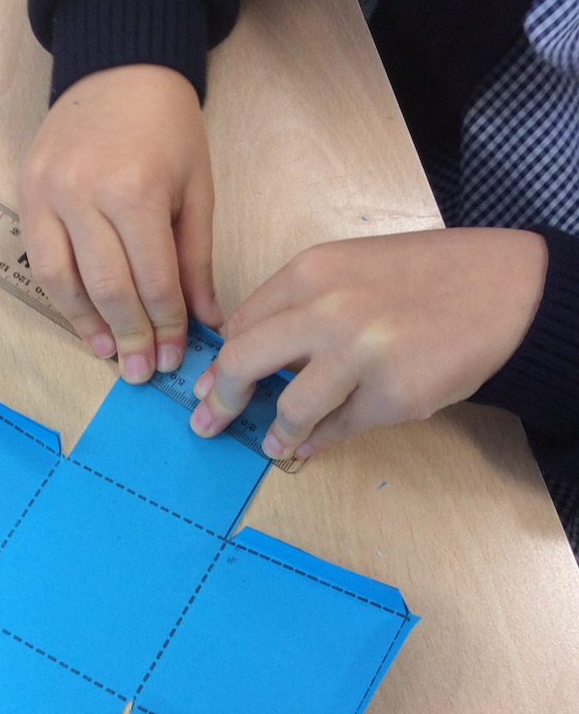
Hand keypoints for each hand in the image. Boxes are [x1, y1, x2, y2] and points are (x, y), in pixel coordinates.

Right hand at [18, 64, 221, 382]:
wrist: (117, 69)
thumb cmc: (166, 128)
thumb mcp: (196, 189)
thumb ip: (196, 260)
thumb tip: (204, 320)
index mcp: (135, 190)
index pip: (152, 279)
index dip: (164, 326)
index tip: (172, 357)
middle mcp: (84, 195)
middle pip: (108, 288)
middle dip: (129, 337)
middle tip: (141, 372)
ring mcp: (48, 195)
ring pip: (64, 283)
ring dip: (88, 326)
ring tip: (109, 354)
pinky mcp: (25, 196)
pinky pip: (41, 264)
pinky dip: (63, 299)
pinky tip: (84, 321)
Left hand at [189, 228, 547, 457]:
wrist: (507, 288)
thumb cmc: (424, 278)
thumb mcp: (351, 269)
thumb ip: (299, 308)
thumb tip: (250, 364)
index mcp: (311, 271)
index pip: (240, 324)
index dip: (219, 362)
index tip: (206, 385)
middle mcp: (328, 309)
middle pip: (242, 363)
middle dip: (218, 400)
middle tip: (209, 422)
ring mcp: (360, 354)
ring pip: (289, 408)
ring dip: (275, 434)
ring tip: (273, 444)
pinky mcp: (392, 395)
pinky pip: (337, 429)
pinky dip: (318, 441)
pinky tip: (312, 444)